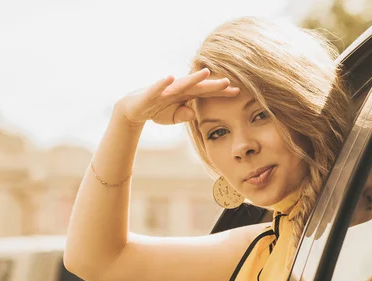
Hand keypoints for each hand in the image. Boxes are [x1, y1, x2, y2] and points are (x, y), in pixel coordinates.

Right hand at [114, 68, 239, 125]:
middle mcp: (178, 89)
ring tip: (206, 72)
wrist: (134, 108)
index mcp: (186, 95)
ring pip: (181, 84)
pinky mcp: (151, 94)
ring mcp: (165, 90)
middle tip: (228, 82)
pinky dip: (163, 83)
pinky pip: (158, 88)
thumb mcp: (172, 117)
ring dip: (193, 78)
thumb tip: (193, 114)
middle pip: (198, 87)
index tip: (237, 92)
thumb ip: (184, 116)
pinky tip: (170, 77)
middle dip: (212, 85)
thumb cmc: (156, 110)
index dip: (221, 93)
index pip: (207, 93)